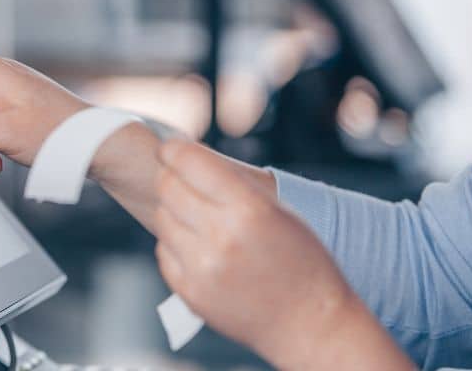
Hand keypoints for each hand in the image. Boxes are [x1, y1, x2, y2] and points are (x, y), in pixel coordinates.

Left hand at [152, 141, 412, 368]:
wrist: (309, 324)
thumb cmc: (302, 261)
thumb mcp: (279, 211)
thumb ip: (233, 184)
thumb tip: (188, 156)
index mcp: (249, 209)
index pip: (190, 162)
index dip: (174, 150)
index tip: (169, 148)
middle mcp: (220, 237)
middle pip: (168, 186)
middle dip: (169, 176)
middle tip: (177, 176)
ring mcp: (201, 267)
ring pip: (161, 216)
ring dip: (173, 210)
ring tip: (195, 215)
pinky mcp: (189, 291)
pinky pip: (163, 250)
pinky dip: (174, 242)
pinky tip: (197, 245)